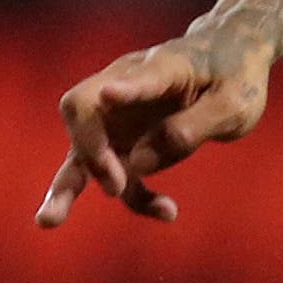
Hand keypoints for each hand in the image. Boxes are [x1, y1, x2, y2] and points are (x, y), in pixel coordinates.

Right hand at [38, 30, 271, 226]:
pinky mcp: (125, 143)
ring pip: (80, 151)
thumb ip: (192, 128)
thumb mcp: (235, 103)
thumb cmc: (235, 75)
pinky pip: (117, 176)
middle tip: (115, 185)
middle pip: (81, 110)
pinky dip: (137, 197)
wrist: (229, 61)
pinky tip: (169, 212)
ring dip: (65, 188)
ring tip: (47, 221)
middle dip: (89, 150)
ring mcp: (119, 117)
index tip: (110, 94)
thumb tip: (139, 163)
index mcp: (162, 67)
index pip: (135, 78)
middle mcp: (124, 88)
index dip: (125, 89)